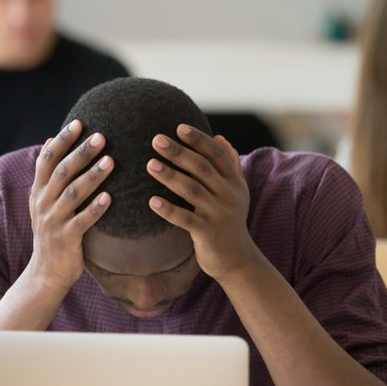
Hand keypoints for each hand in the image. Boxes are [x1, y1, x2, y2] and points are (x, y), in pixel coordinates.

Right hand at [26, 119, 113, 291]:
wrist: (46, 273)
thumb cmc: (52, 232)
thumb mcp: (43, 201)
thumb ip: (47, 174)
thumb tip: (48, 139)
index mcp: (38, 191)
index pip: (47, 159)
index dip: (62, 140)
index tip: (79, 123)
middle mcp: (42, 203)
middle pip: (61, 172)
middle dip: (81, 153)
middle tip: (101, 136)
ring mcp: (52, 222)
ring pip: (72, 194)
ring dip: (92, 176)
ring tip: (111, 161)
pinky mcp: (65, 239)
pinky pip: (81, 222)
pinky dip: (95, 209)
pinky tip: (110, 198)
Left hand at [146, 125, 261, 281]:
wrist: (237, 258)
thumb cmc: (230, 220)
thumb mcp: (236, 191)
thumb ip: (229, 164)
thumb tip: (220, 137)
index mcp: (234, 182)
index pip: (216, 155)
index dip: (198, 140)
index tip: (178, 127)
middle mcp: (229, 195)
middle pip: (202, 168)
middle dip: (179, 152)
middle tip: (156, 140)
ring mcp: (218, 214)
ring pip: (192, 190)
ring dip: (170, 176)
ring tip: (149, 165)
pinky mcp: (207, 233)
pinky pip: (185, 219)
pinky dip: (169, 210)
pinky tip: (152, 201)